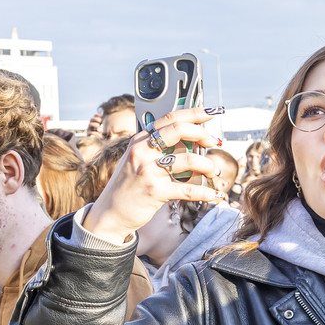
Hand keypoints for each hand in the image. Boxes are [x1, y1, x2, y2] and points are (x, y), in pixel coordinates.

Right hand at [84, 107, 224, 242]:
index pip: (170, 118)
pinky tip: (214, 195)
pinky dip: (206, 193)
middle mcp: (142, 151)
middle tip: (215, 142)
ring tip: (215, 172)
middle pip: (179, 130)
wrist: (110, 213)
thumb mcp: (137, 159)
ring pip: (189, 160)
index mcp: (140, 140)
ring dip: (208, 166)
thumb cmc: (128, 186)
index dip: (195, 113)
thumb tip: (191, 139)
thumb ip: (158, 148)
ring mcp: (148, 171)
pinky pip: (188, 189)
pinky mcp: (155, 191)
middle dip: (203, 134)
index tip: (213, 112)